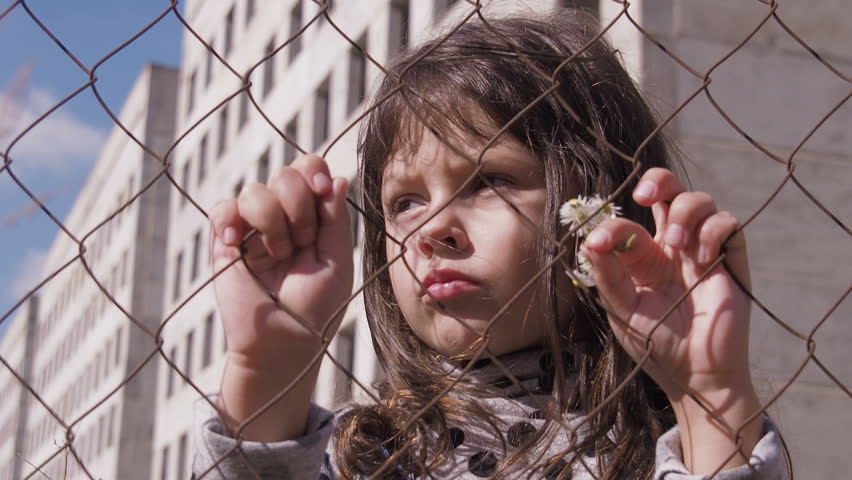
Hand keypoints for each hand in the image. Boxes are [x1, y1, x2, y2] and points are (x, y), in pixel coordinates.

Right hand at [209, 154, 353, 370]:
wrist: (282, 341)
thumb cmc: (317, 307)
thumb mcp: (338, 262)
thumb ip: (337, 219)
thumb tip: (336, 178)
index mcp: (315, 215)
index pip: (311, 169)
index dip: (314, 171)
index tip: (321, 189)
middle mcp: (284, 214)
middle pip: (286, 174)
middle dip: (298, 208)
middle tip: (302, 243)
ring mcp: (253, 225)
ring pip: (255, 190)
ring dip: (271, 225)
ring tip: (275, 257)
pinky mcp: (225, 239)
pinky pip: (223, 208)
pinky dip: (231, 222)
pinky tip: (240, 247)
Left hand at [582, 167, 751, 398]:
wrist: (694, 376)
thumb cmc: (655, 345)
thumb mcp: (622, 309)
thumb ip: (607, 275)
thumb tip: (590, 240)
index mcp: (644, 257)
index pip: (629, 224)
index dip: (612, 225)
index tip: (600, 243)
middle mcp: (673, 247)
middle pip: (670, 191)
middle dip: (658, 181)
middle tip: (644, 195)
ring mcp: (703, 250)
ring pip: (699, 200)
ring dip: (684, 211)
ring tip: (674, 242)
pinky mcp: (731, 260)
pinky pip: (729, 222)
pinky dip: (714, 230)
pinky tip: (702, 258)